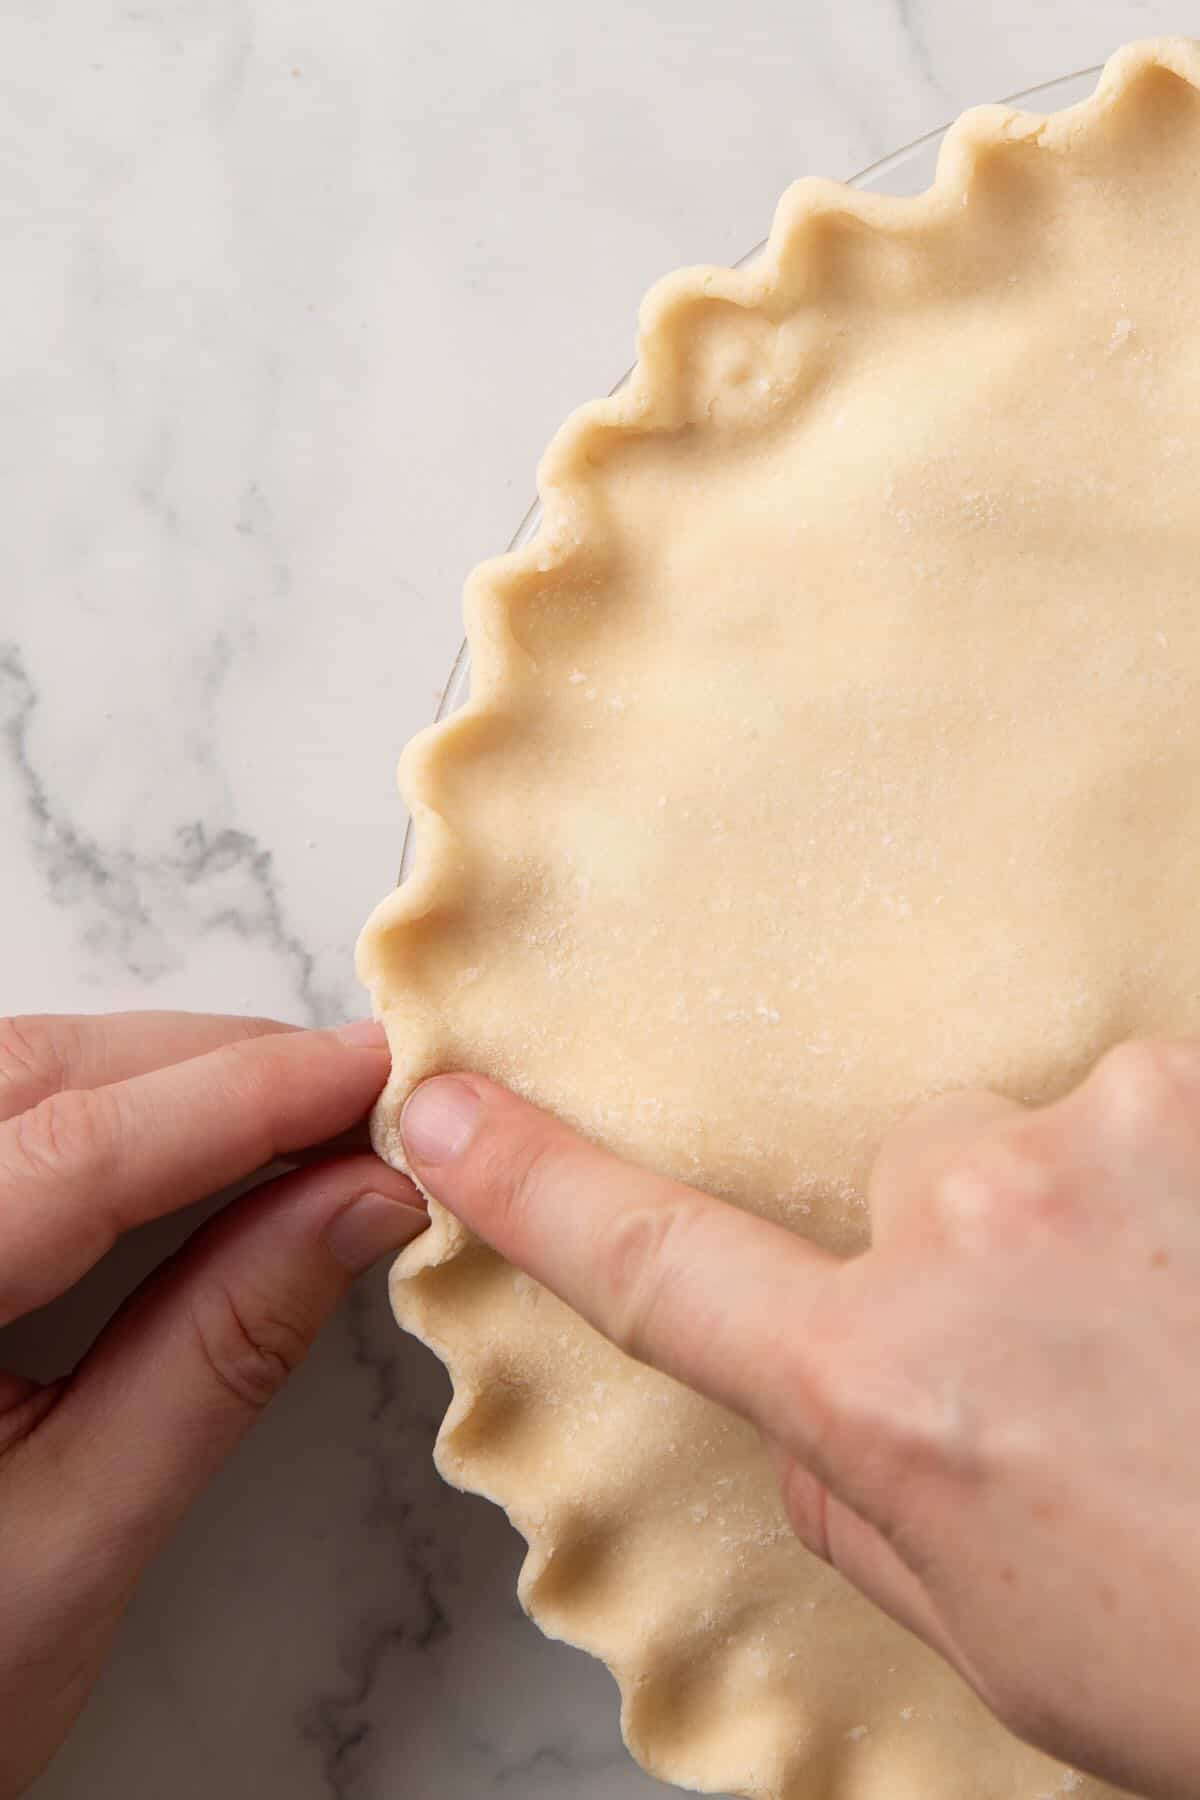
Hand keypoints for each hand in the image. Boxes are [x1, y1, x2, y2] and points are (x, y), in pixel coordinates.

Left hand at [0, 1012, 424, 1798]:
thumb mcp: (82, 1532)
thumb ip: (222, 1351)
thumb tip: (362, 1204)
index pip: (76, 1153)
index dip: (246, 1097)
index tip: (375, 1073)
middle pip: (45, 1081)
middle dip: (221, 1067)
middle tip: (368, 1092)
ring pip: (25, 1073)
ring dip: (174, 1073)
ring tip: (308, 1107)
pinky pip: (9, 1114)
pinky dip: (118, 1103)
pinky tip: (202, 1126)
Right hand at [400, 1043, 1199, 1799]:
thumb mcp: (990, 1624)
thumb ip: (856, 1483)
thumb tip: (817, 1387)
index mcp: (885, 1380)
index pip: (655, 1265)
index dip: (530, 1186)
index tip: (439, 1109)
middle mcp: (971, 1218)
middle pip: (915, 1173)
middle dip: (972, 1251)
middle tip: (1094, 1374)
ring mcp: (1113, 1128)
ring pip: (1048, 1141)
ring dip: (1104, 1217)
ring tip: (1198, 1346)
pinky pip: (1166, 1114)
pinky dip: (1196, 1185)